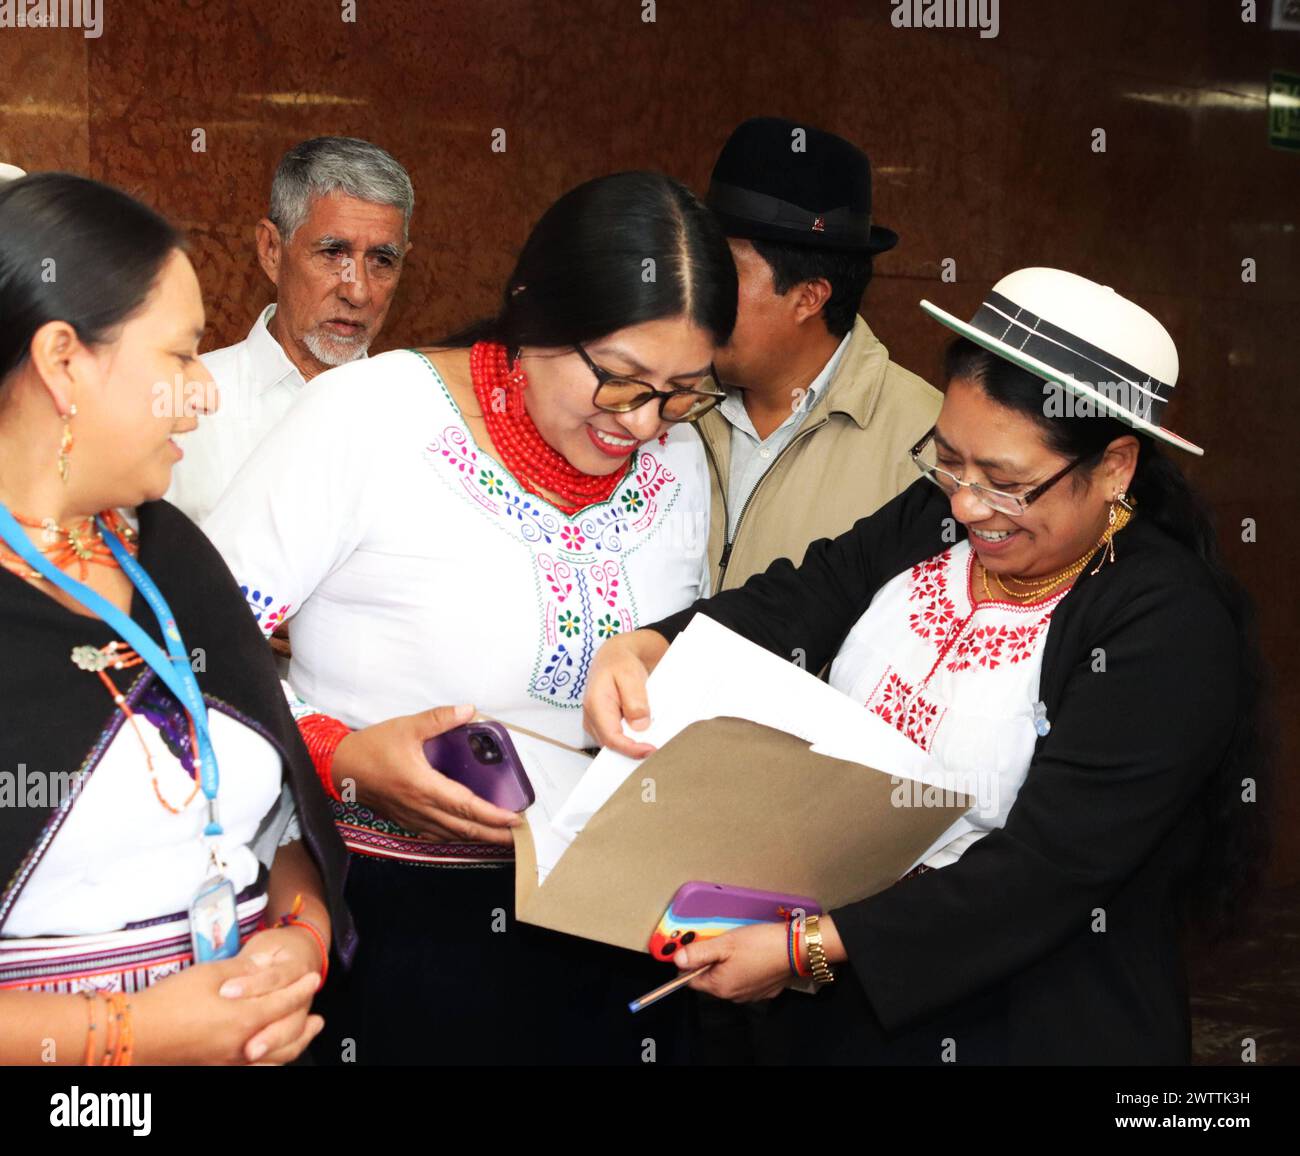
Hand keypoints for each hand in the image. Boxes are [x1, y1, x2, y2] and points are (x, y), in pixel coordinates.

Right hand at [132, 953, 322, 1064]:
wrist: (134, 1034)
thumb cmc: (170, 1001)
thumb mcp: (211, 974)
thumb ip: (245, 971)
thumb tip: (267, 965)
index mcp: (243, 1019)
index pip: (284, 1003)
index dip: (301, 990)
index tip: (314, 980)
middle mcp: (241, 1046)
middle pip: (286, 1038)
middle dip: (304, 1026)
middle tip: (318, 1020)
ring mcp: (227, 1062)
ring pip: (273, 1059)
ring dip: (293, 1047)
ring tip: (303, 1038)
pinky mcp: (213, 1069)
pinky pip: (253, 1070)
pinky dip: (270, 1063)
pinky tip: (271, 1058)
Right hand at [331, 703, 521, 843]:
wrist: (340, 768)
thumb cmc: (372, 748)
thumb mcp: (407, 727)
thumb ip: (440, 719)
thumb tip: (469, 710)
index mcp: (424, 787)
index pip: (466, 806)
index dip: (492, 815)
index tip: (513, 819)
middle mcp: (421, 808)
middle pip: (464, 828)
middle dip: (493, 834)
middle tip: (516, 837)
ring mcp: (412, 818)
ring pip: (451, 835)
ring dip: (477, 838)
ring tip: (498, 838)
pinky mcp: (405, 820)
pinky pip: (435, 835)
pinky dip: (455, 837)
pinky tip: (465, 834)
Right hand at [581, 630, 667, 757]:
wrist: (614, 658)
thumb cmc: (620, 663)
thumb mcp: (630, 675)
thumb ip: (635, 700)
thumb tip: (639, 726)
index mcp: (595, 704)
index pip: (611, 738)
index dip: (631, 749)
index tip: (651, 749)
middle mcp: (592, 718)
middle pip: (613, 745)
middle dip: (634, 748)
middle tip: (657, 744)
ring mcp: (596, 723)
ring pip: (616, 744)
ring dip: (634, 743)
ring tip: (653, 736)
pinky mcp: (604, 725)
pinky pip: (618, 738)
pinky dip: (633, 738)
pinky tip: (645, 732)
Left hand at [674, 922, 795, 1003]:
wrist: (796, 949)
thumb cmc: (760, 945)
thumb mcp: (725, 944)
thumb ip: (699, 952)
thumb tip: (677, 959)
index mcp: (720, 986)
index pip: (690, 980)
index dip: (689, 963)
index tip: (695, 947)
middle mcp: (733, 996)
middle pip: (710, 979)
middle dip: (710, 962)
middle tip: (720, 942)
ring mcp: (750, 995)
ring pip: (728, 979)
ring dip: (728, 965)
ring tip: (738, 946)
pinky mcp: (765, 991)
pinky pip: (746, 980)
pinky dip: (745, 968)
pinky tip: (753, 955)